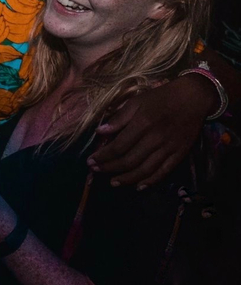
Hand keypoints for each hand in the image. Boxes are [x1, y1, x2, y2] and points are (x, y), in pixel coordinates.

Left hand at [90, 75, 211, 187]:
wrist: (193, 98)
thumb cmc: (161, 98)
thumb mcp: (137, 101)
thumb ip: (119, 118)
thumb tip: (100, 132)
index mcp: (142, 124)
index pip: (118, 146)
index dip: (103, 156)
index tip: (90, 160)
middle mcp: (155, 139)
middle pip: (130, 160)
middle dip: (110, 168)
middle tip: (96, 171)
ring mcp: (169, 148)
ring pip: (145, 169)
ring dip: (127, 178)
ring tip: (113, 183)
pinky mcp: (180, 154)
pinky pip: (164, 172)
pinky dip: (151, 181)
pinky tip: (138, 186)